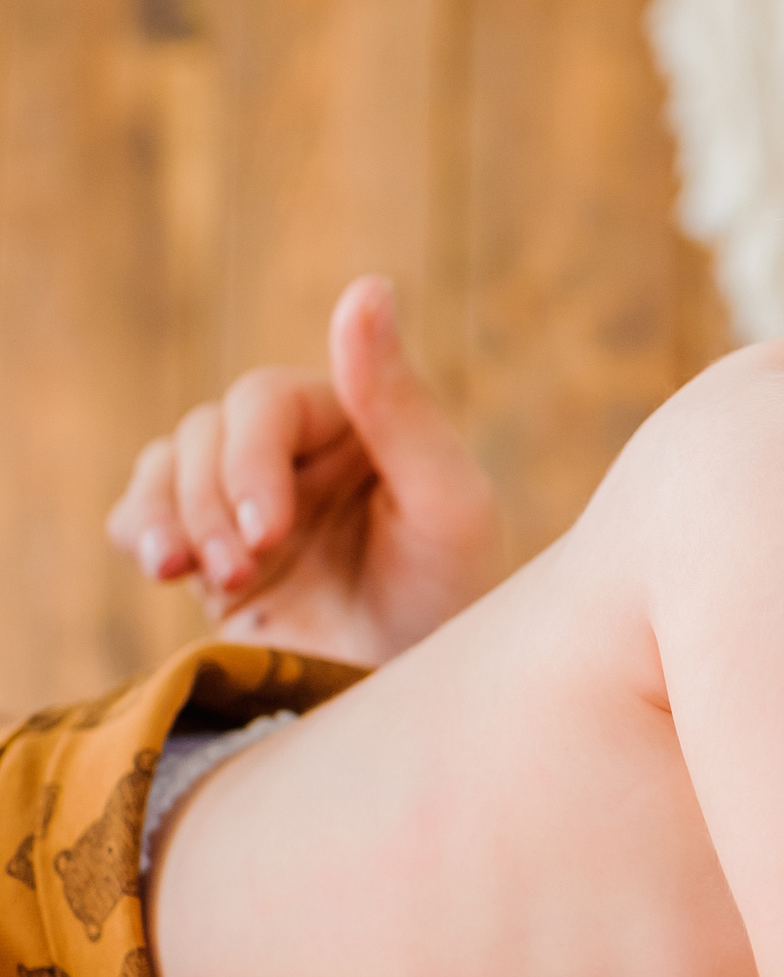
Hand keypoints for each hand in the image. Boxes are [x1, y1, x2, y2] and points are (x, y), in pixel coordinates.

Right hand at [105, 276, 502, 664]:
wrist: (409, 689)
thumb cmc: (449, 599)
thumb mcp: (445, 501)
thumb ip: (399, 401)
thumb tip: (367, 286)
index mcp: (357, 419)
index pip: (267, 400)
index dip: (251, 459)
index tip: (267, 531)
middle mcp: (299, 448)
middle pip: (208, 429)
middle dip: (213, 501)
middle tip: (247, 568)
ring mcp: (248, 497)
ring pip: (167, 463)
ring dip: (173, 519)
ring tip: (204, 577)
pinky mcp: (210, 552)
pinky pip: (141, 512)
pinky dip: (141, 531)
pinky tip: (165, 570)